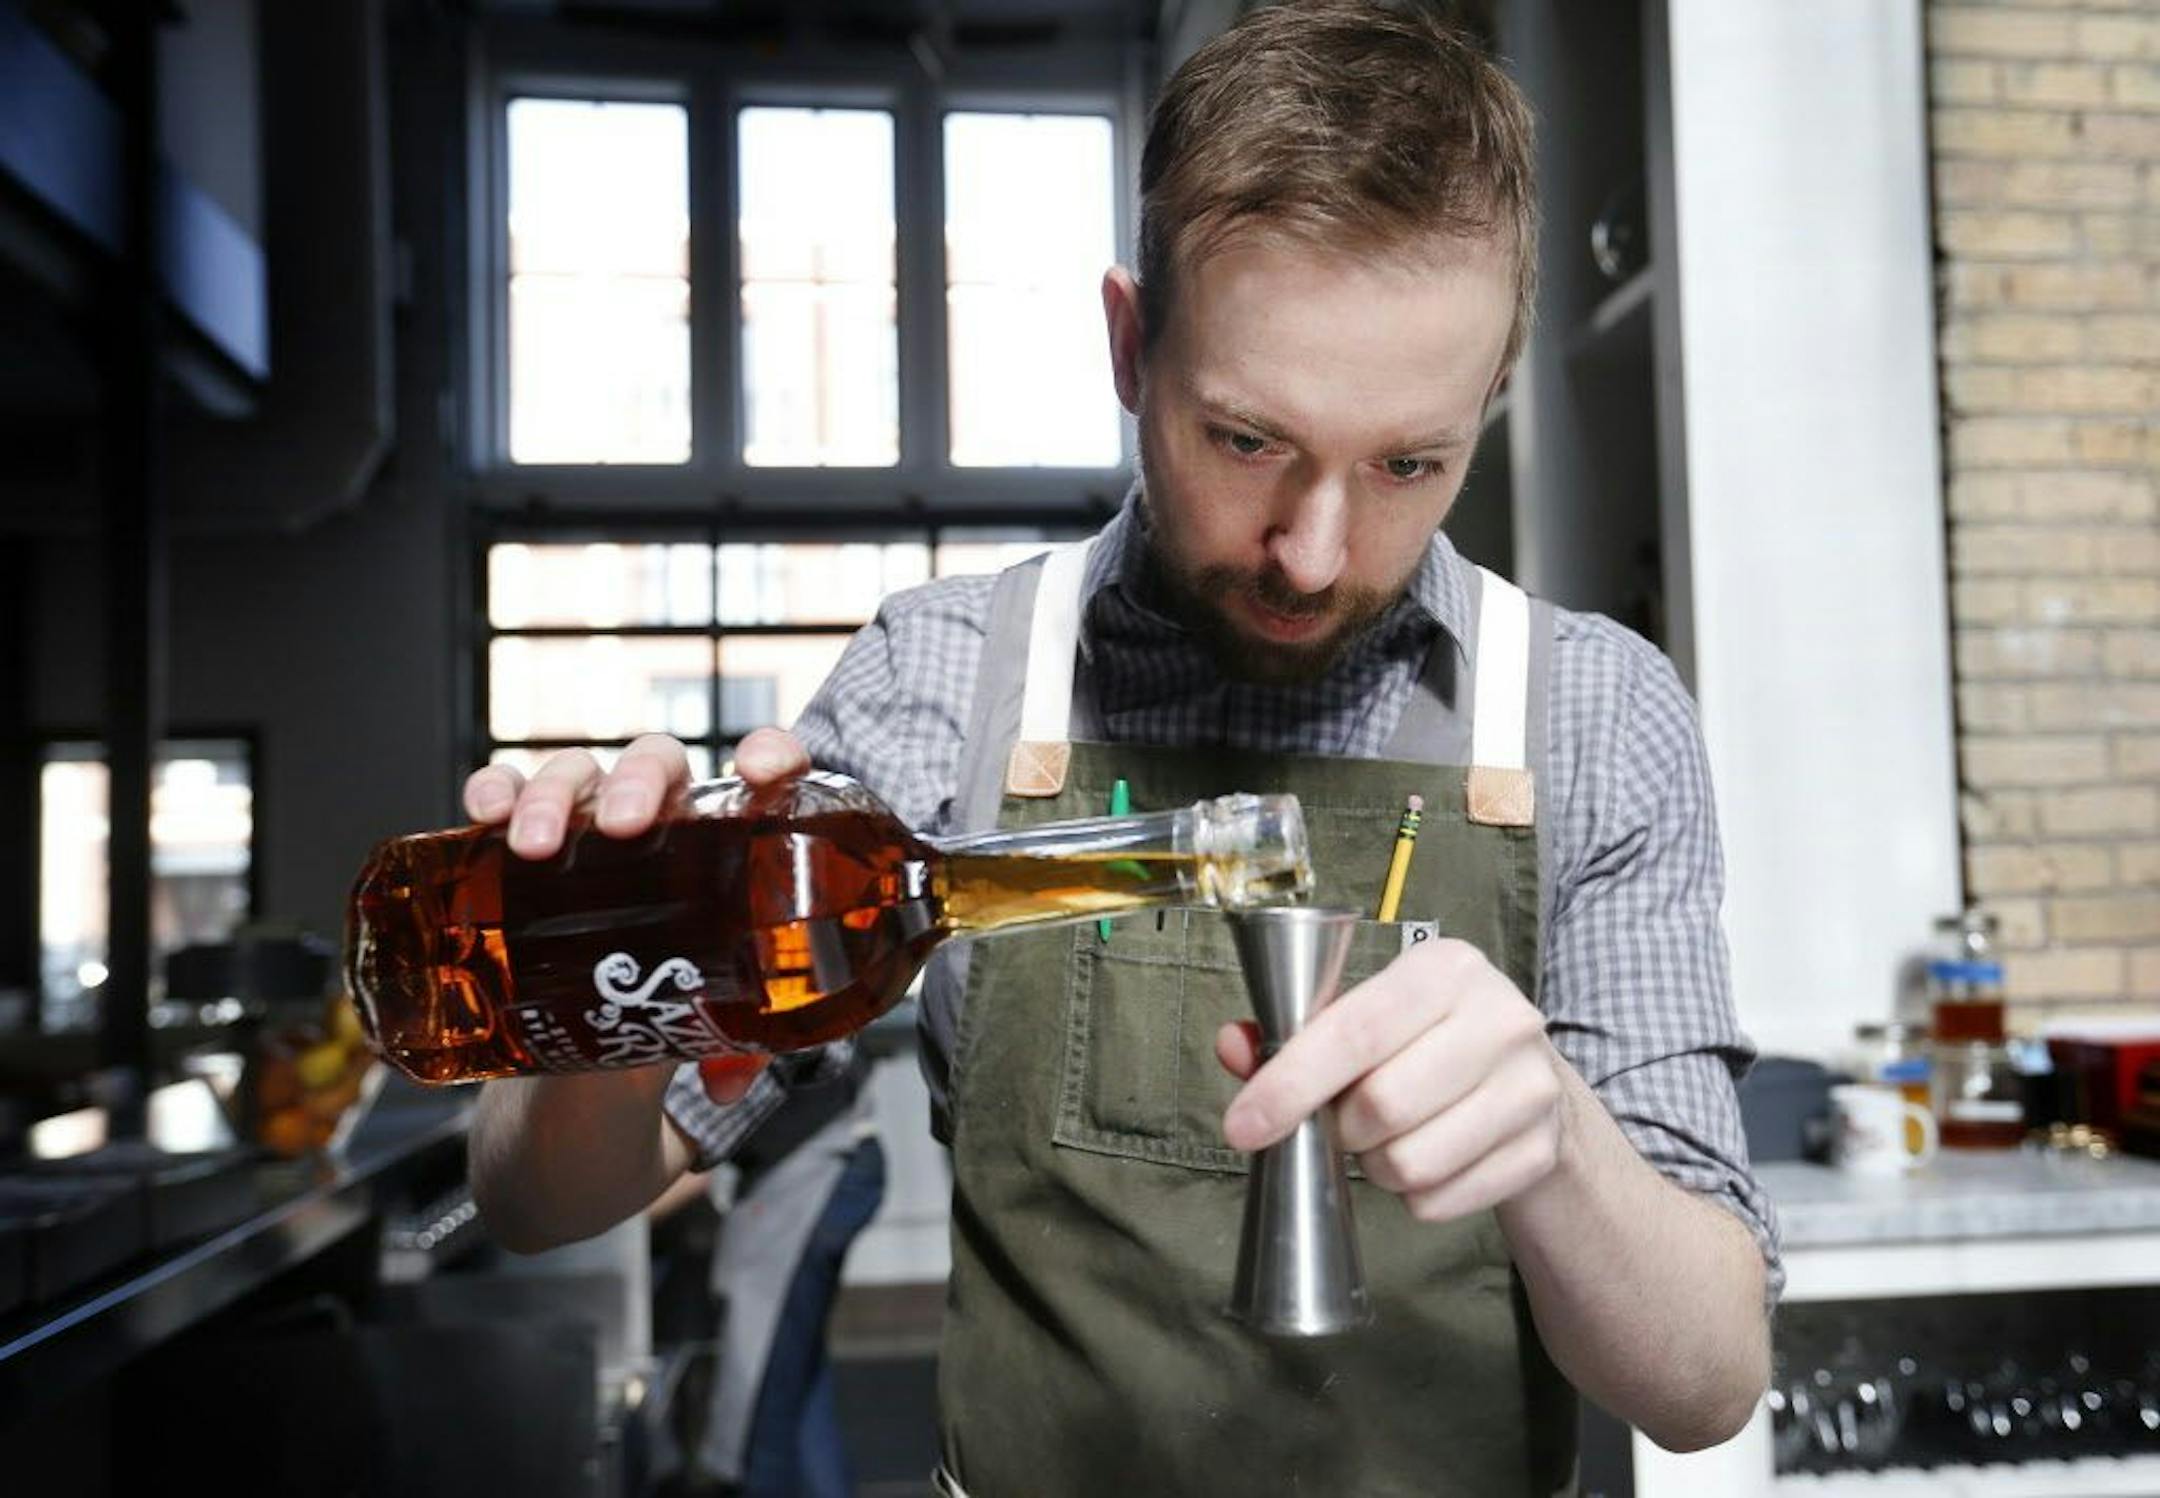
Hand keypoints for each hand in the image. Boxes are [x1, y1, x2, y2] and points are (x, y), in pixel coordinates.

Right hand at [460, 727, 812, 1102]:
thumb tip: (729, 1083)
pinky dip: (496, 789)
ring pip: (579, 775)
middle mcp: (661, 815)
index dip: (771, 754)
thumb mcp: (714, 1016)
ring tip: (535, 847)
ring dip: (553, 794)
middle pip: (656, 766)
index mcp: (727, 837)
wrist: (601, 1028)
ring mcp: (592, 822)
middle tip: (623, 829)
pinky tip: (486, 809)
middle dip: (637, 782)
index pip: (764, 772)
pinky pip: (509, 795)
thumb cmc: (677, 992)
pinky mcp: (530, 840)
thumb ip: (734, 1043)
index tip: (761, 770)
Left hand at [1217, 937, 1564, 1222]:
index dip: (1289, 1085)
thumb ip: (1290, 1032)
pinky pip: (1439, 1202)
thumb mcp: (1364, 1017)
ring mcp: (1530, 1088)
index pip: (1354, 1032)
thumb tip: (1233, 1046)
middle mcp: (1500, 1019)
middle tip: (1345, 1121)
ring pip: (1410, 1163)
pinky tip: (1427, 1160)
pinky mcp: (1539, 1151)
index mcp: (1446, 969)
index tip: (1243, 1125)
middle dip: (1342, 1129)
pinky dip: (1414, 1195)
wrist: (1529, 1084)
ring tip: (1386, 1140)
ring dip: (1376, 1167)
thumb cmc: (1424, 1043)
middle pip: (1382, 1106)